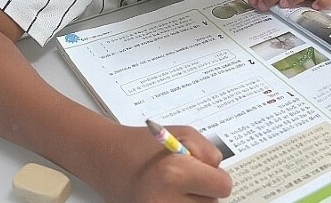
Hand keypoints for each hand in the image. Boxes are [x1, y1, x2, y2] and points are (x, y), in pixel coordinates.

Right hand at [96, 124, 231, 202]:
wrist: (108, 159)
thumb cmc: (146, 144)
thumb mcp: (184, 134)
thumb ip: (208, 152)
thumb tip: (219, 173)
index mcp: (175, 173)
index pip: (222, 187)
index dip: (216, 176)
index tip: (203, 170)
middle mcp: (165, 201)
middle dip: (204, 190)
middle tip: (185, 178)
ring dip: (194, 202)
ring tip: (174, 187)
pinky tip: (170, 196)